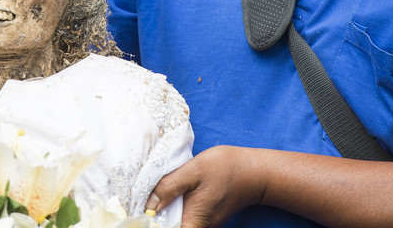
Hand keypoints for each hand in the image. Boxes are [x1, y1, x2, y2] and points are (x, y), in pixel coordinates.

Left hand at [146, 145, 265, 227]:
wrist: (254, 171)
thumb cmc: (226, 169)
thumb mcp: (194, 171)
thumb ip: (169, 187)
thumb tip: (148, 205)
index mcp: (193, 222)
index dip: (150, 225)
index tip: (137, 214)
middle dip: (154, 218)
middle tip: (140, 201)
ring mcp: (202, 224)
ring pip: (175, 222)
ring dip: (162, 212)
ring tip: (152, 194)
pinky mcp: (205, 217)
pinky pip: (183, 216)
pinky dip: (173, 208)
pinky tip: (167, 193)